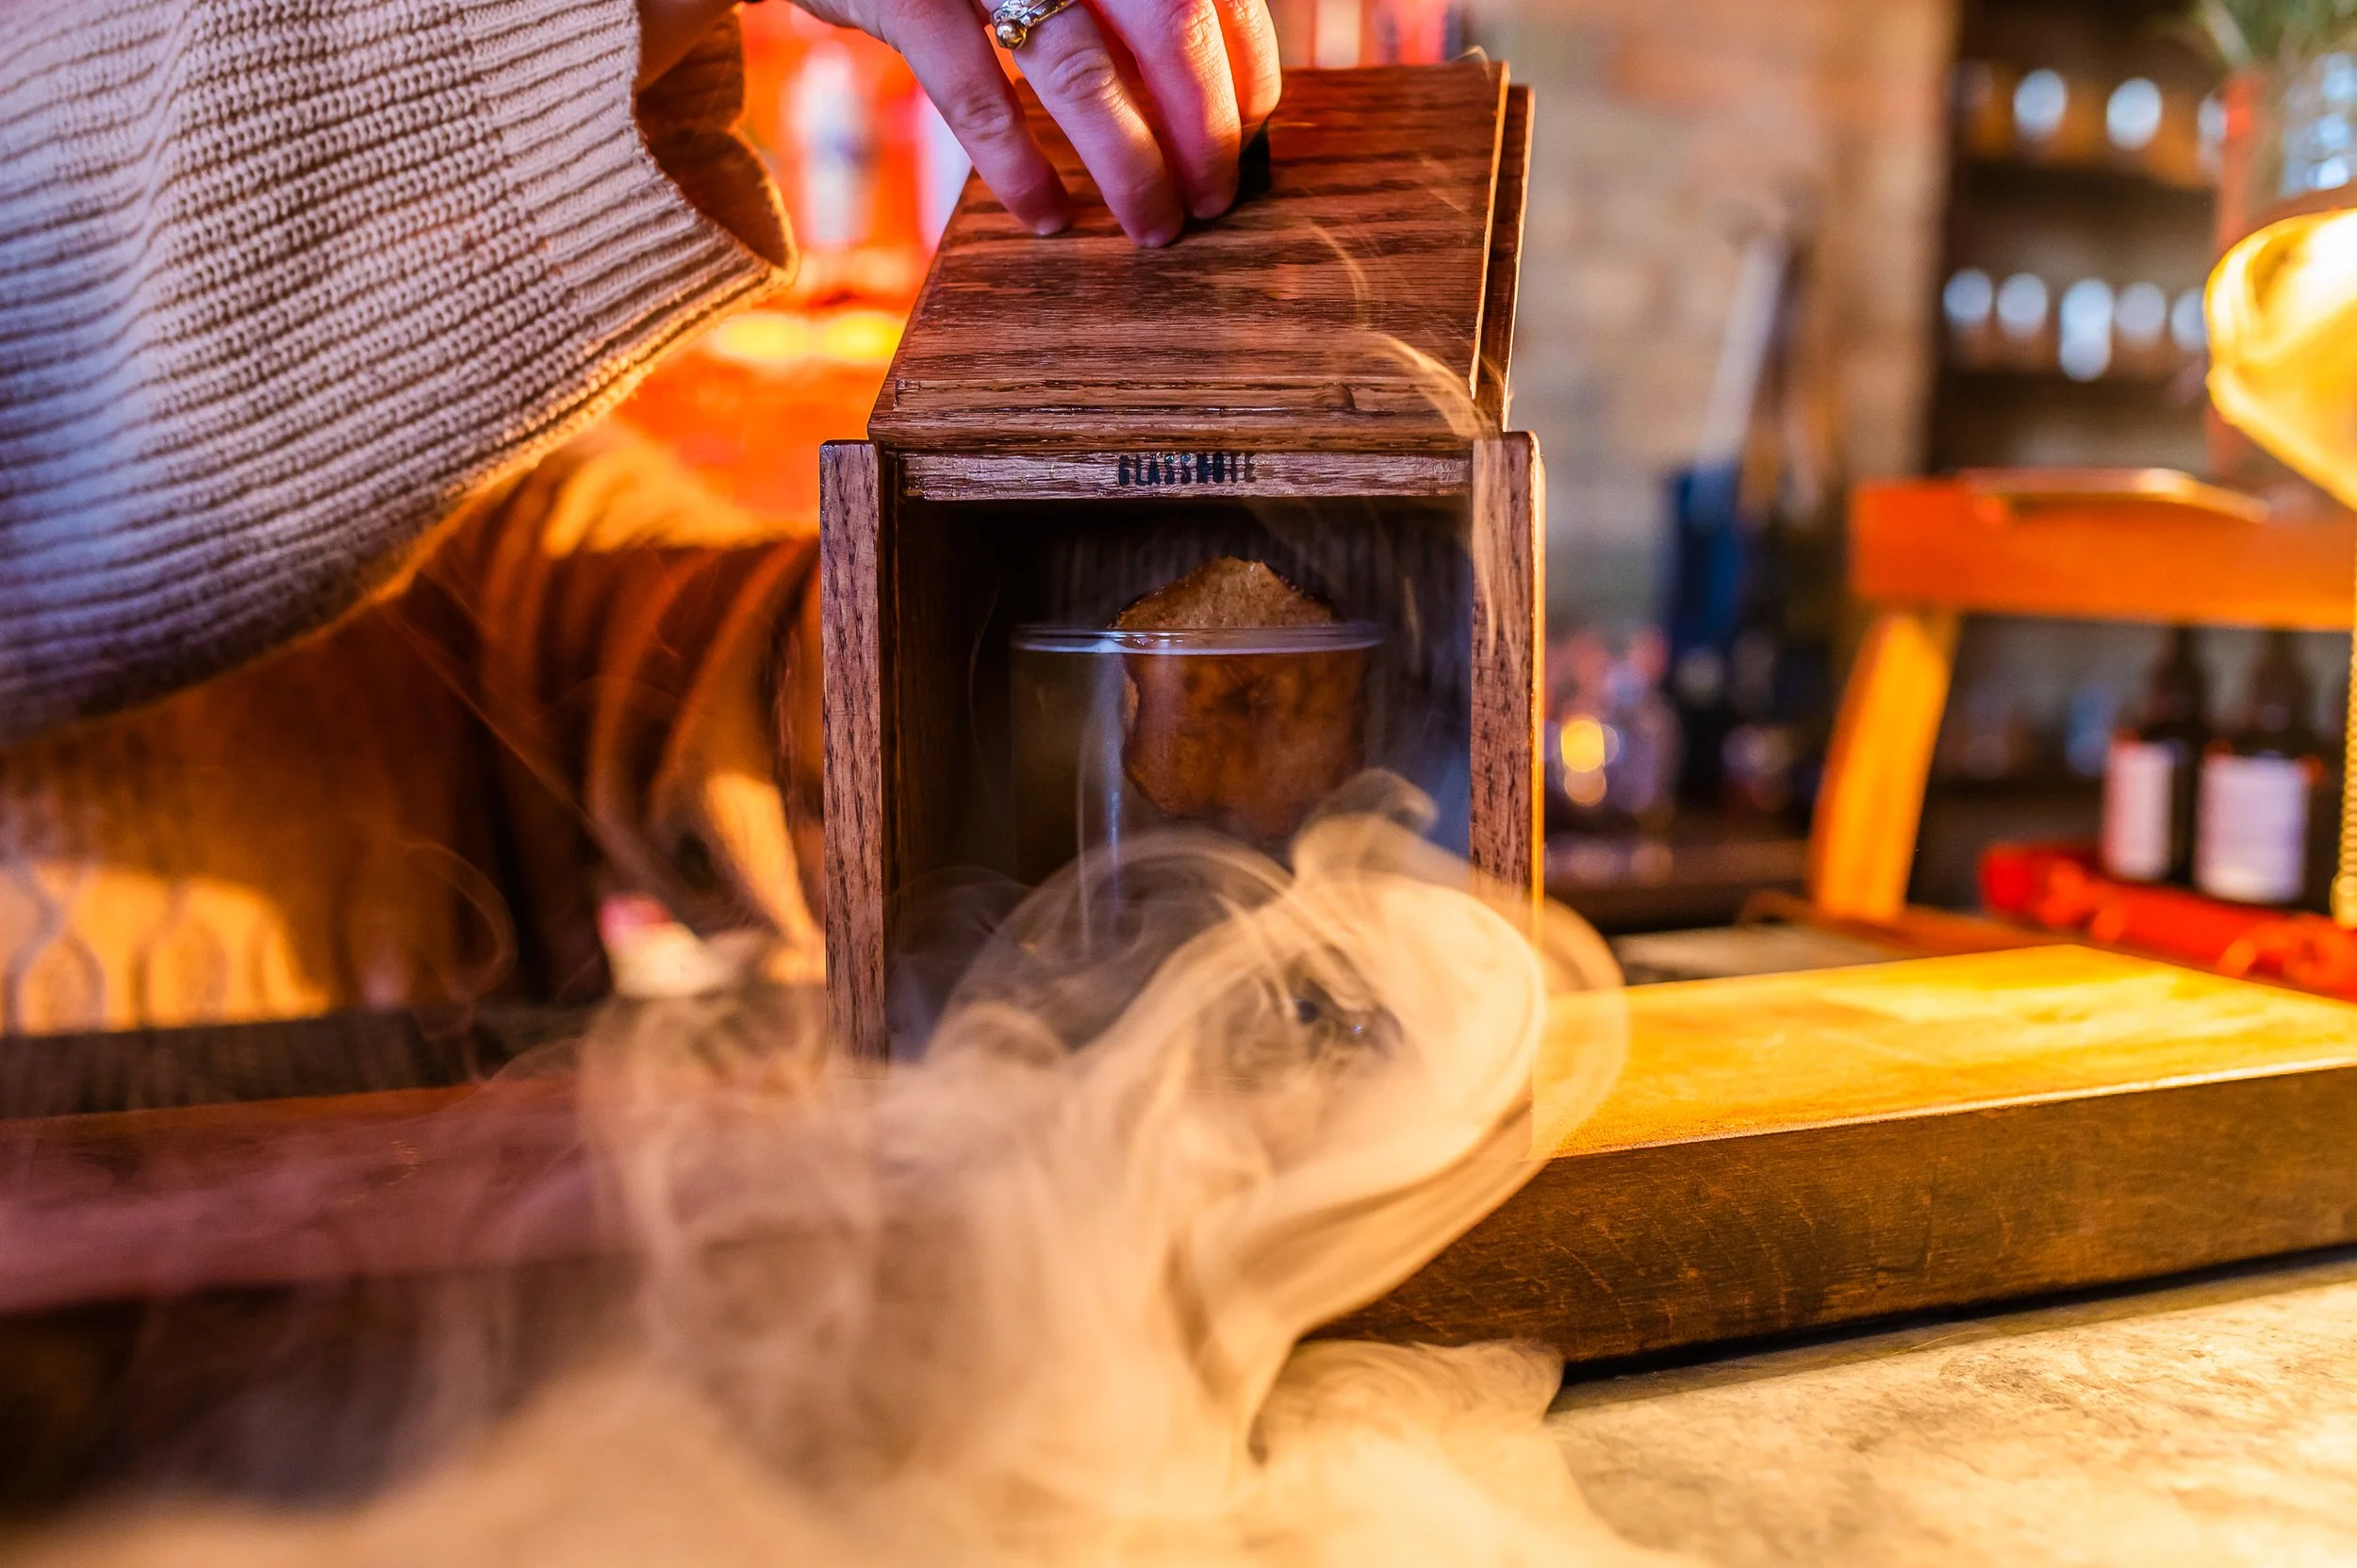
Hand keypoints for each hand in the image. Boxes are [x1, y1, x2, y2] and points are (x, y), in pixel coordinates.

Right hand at [796, 0, 1280, 245]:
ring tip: (1154, 227)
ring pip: (1082, 72)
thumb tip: (1214, 89)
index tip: (1251, 139)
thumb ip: (1126, 2)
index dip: (1245, 72)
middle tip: (1213, 201)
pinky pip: (977, 97)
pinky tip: (1049, 216)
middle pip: (1170, 30)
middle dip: (1205, 130)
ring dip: (1132, 165)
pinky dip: (1020, 167)